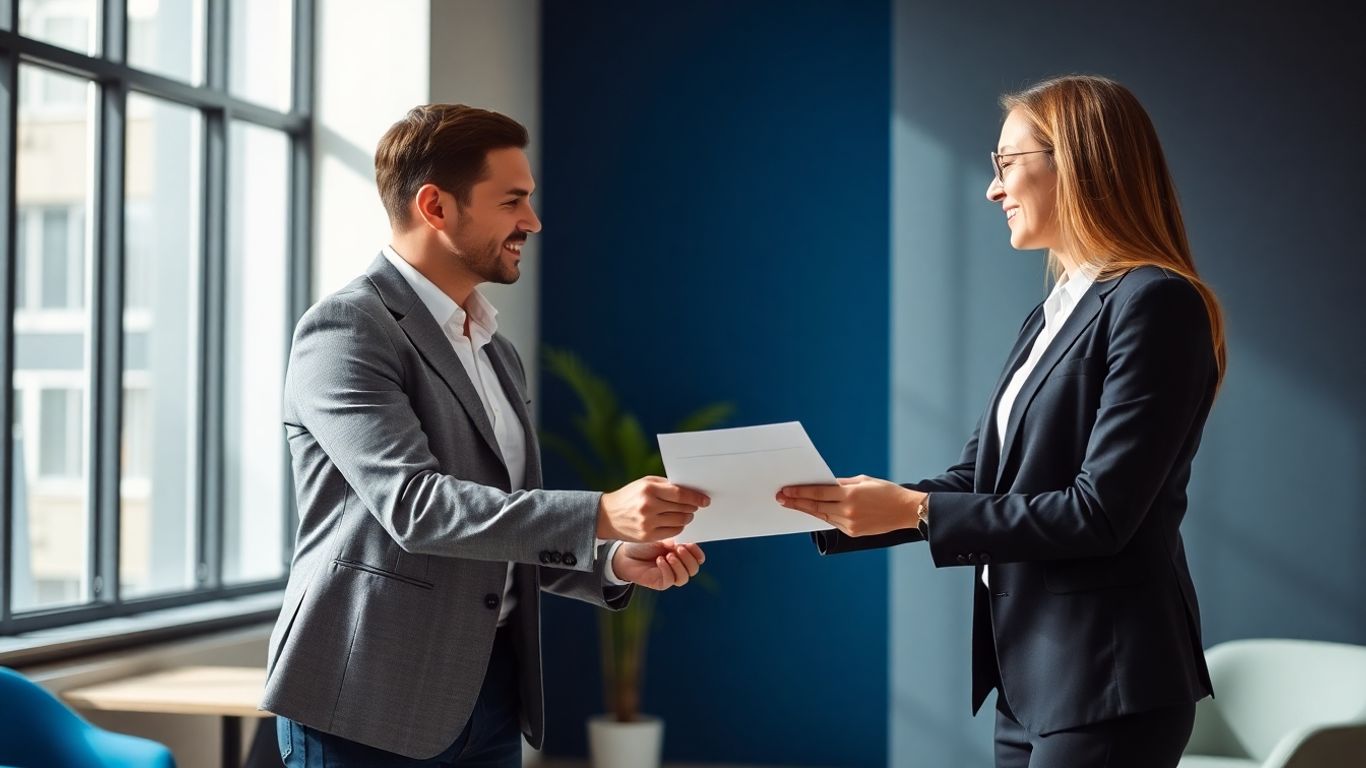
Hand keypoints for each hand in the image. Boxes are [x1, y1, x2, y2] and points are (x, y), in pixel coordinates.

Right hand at [597, 476, 709, 541]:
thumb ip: (666, 485)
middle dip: (692, 508)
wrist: (606, 516)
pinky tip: (676, 522)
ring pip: (680, 521)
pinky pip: (673, 532)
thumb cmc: (629, 496)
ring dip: (687, 518)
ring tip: (686, 514)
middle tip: (696, 506)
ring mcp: (648, 523)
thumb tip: (689, 490)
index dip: (696, 497)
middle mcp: (649, 506)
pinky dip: (678, 527)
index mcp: (649, 489)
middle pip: (682, 508)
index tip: (705, 500)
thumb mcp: (644, 483)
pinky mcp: (647, 535)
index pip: (680, 494)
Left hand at [612, 540, 705, 590]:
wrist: (625, 554)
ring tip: (668, 555)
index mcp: (681, 554)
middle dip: (688, 558)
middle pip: (694, 569)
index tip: (692, 544)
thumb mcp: (661, 538)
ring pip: (684, 578)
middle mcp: (677, 566)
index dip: (697, 553)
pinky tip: (659, 560)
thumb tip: (686, 542)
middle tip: (679, 548)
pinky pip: (669, 580)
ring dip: (679, 566)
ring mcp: (669, 575)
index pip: (698, 558)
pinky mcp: (660, 583)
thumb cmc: (642, 544)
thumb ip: (674, 541)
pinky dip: (667, 569)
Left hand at [776, 475, 923, 536]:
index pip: (818, 492)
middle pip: (815, 506)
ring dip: (806, 510)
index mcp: (850, 494)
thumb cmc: (885, 491)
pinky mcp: (853, 532)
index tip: (785, 490)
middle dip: (796, 502)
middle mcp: (848, 510)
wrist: (906, 511)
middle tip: (781, 498)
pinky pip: (833, 523)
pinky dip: (822, 516)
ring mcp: (850, 523)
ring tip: (791, 505)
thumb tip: (823, 484)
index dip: (799, 492)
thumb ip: (842, 483)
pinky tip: (812, 512)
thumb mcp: (863, 481)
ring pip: (822, 516)